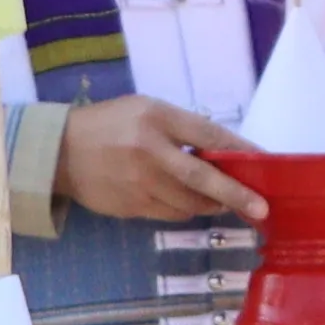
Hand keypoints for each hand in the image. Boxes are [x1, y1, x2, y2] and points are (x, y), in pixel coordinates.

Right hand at [56, 95, 264, 223]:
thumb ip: (181, 128)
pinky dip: (185, 209)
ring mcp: (139, 183)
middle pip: (202, 178)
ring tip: (221, 200)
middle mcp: (149, 151)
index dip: (241, 151)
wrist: (58, 152)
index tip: (265, 164)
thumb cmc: (110, 124)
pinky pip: (170, 214)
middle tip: (261, 210)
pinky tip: (186, 201)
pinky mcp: (130, 206)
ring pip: (189, 203)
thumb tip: (223, 153)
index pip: (209, 136)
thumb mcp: (145, 110)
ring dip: (211, 204)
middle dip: (236, 195)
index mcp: (157, 119)